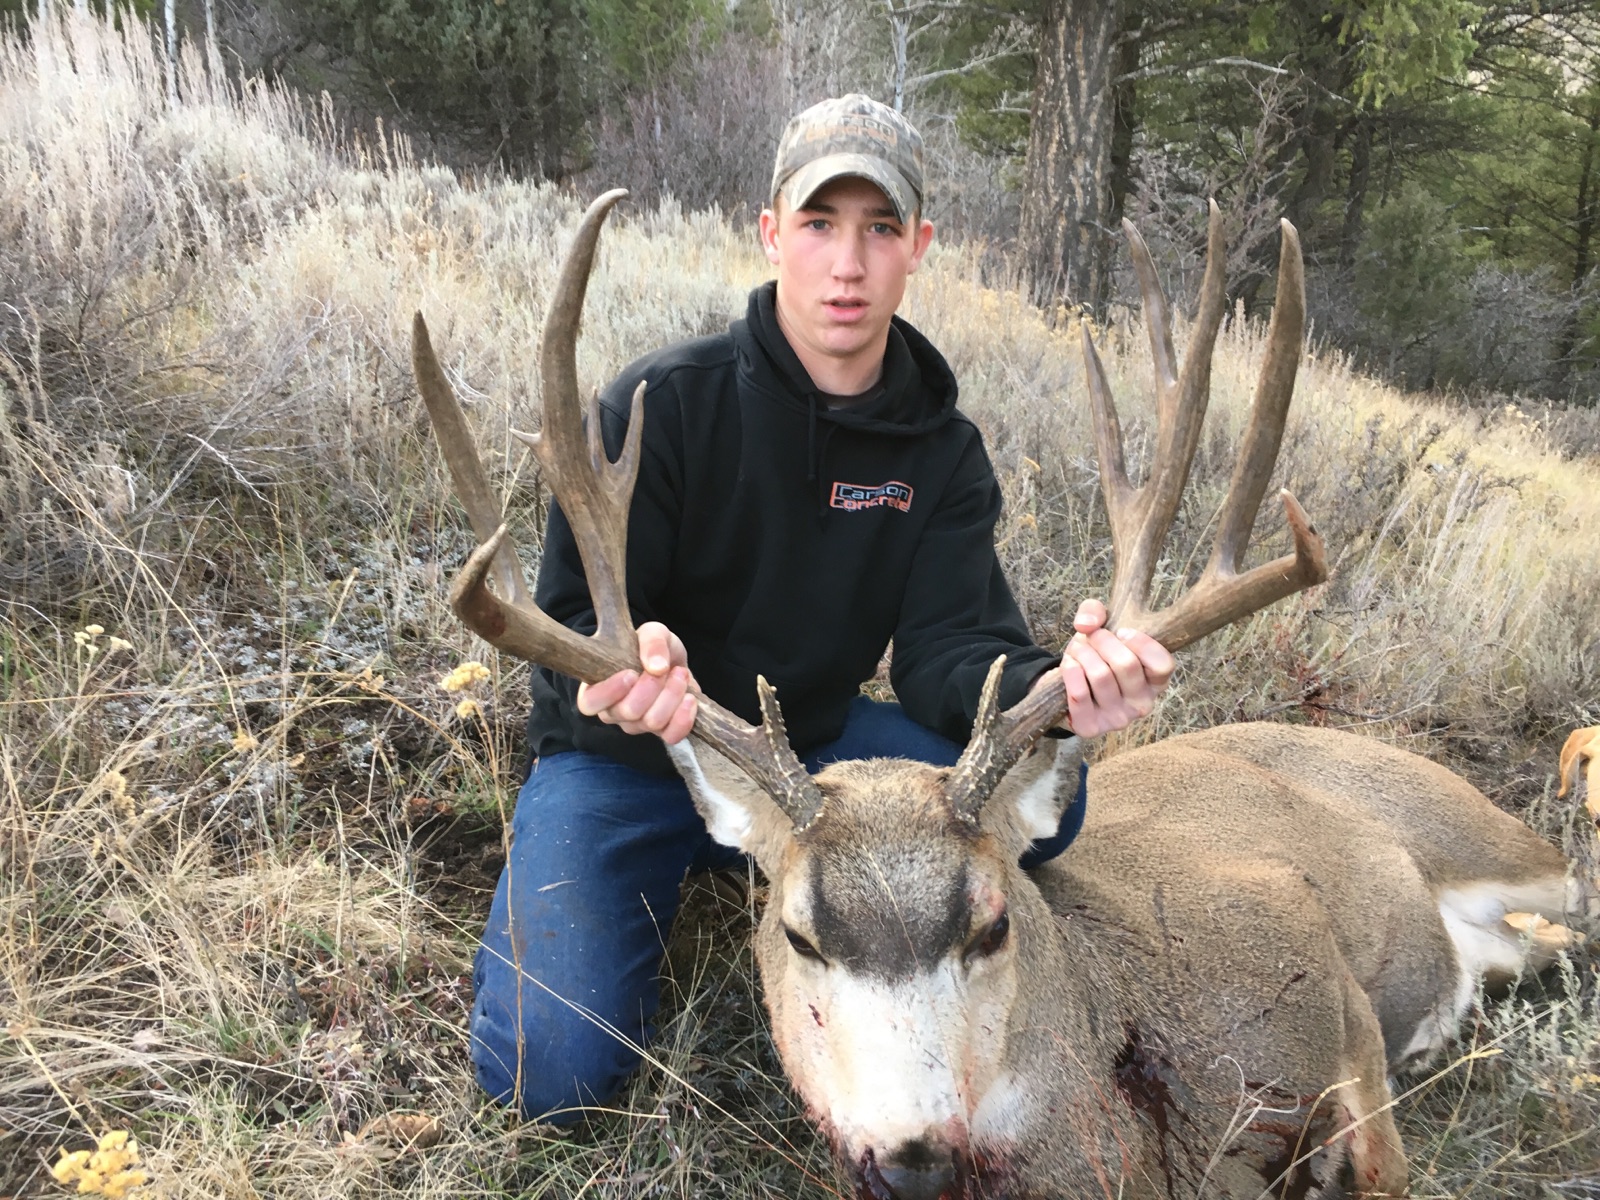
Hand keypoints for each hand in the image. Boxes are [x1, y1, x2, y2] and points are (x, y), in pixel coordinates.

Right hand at [576, 621, 700, 743]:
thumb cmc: (652, 648)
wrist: (674, 663)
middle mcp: (613, 711)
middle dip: (653, 686)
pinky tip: (690, 698)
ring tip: (680, 674)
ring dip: (673, 694)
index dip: (610, 691)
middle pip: (629, 712)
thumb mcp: (653, 632)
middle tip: (665, 668)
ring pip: (653, 721)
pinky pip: (671, 737)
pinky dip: (684, 716)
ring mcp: (636, 725)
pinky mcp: (660, 733)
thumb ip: (652, 641)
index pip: (590, 703)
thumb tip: (656, 667)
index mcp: (597, 687)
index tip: (631, 673)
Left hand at [1054, 599, 1173, 737]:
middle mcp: (1143, 704)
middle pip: (1126, 664)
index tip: (1122, 631)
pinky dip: (1070, 672)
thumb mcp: (1099, 625)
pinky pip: (1079, 695)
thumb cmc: (1095, 654)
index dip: (1141, 643)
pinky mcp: (1092, 728)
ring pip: (1100, 676)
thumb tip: (1086, 624)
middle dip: (1102, 640)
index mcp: (1156, 681)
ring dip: (1082, 654)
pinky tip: (1070, 665)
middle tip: (1091, 636)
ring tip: (1078, 650)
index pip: (1163, 665)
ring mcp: (1119, 719)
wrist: (1068, 683)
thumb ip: (1094, 611)